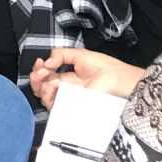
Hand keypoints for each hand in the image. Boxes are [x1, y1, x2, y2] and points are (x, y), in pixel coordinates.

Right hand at [30, 48, 145, 109]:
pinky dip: (49, 98)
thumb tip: (46, 62)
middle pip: (42, 87)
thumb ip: (61, 54)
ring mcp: (71, 98)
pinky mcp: (77, 106)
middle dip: (35, 79)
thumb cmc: (110, 69)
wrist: (126, 82)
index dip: (38, 69)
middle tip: (39, 73)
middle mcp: (67, 88)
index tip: (40, 63)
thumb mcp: (82, 54)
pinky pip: (58, 107)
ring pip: (47, 98)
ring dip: (40, 87)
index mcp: (68, 75)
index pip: (46, 75)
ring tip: (46, 80)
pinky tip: (52, 89)